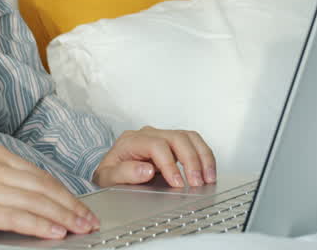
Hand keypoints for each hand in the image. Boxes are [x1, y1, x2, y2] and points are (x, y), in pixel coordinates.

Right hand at [0, 144, 98, 247]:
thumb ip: (9, 186)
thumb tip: (46, 203)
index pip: (41, 176)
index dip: (66, 194)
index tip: (82, 208)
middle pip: (43, 187)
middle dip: (70, 206)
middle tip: (88, 221)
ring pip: (34, 202)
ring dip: (61, 218)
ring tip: (78, 229)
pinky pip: (16, 217)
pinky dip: (39, 225)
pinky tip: (54, 232)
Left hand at [91, 126, 216, 188]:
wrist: (110, 170)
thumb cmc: (109, 174)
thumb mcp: (107, 178)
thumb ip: (124, 173)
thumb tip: (146, 170)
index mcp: (131, 140)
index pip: (156, 146)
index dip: (170, 164)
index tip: (178, 183)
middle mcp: (148, 134)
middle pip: (177, 138)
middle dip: (191, 161)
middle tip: (197, 183)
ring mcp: (162, 136)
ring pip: (189, 137)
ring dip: (202, 157)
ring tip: (208, 178)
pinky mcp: (172, 142)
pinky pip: (193, 142)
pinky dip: (203, 155)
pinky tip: (208, 171)